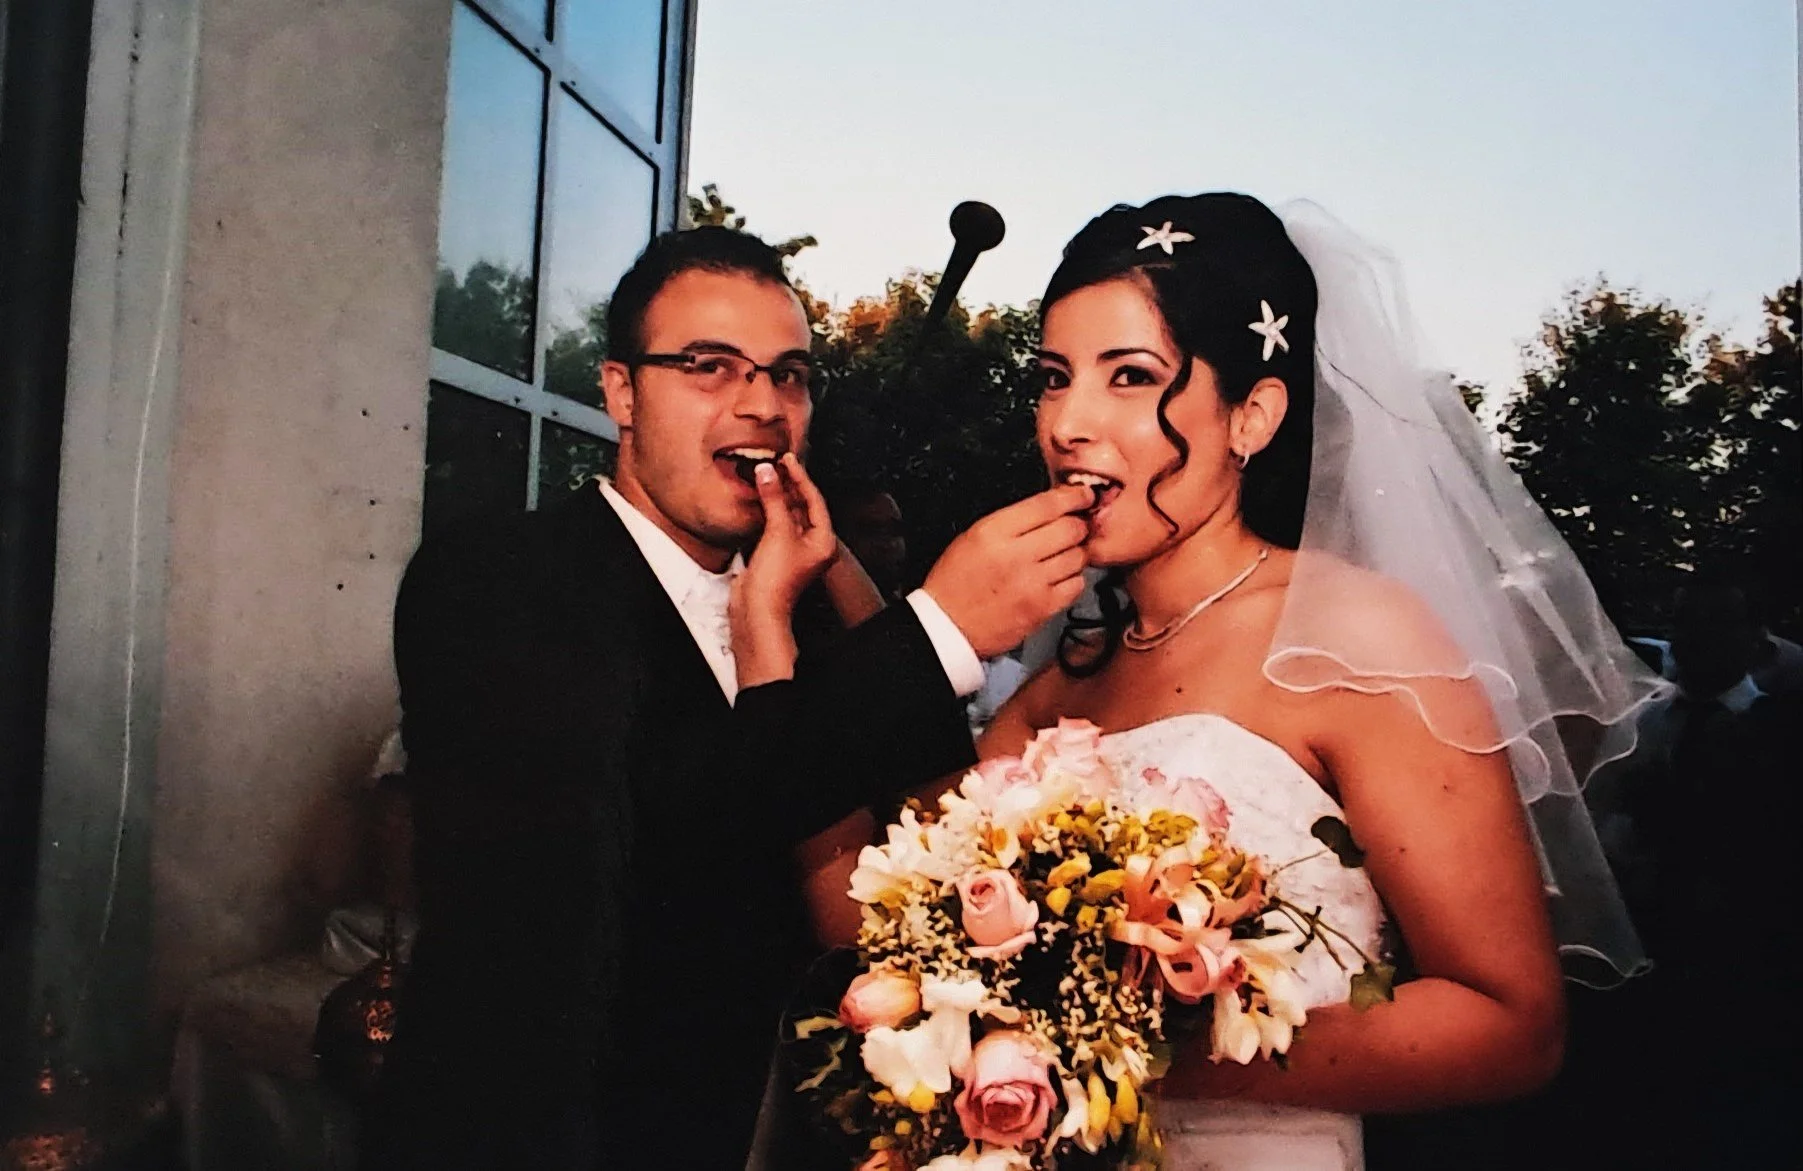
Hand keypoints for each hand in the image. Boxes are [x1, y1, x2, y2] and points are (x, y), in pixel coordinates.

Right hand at [730, 455, 835, 687]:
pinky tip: (760, 497)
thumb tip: (768, 472)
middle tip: (775, 463)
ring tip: (766, 474)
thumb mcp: (778, 531)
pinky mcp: (777, 554)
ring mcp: (795, 550)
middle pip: (803, 505)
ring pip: (789, 514)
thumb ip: (774, 498)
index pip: (814, 499)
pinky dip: (769, 509)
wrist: (757, 609)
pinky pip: (776, 524)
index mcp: (823, 540)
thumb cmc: (776, 580)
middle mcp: (813, 544)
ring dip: (777, 495)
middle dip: (789, 484)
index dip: (800, 477)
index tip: (787, 459)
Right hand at [920, 483, 1092, 658]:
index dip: (1074, 497)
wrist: (947, 626)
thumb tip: (1052, 507)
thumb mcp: (973, 536)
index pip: (1047, 505)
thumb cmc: (956, 582)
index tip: (1083, 496)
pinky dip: (1073, 579)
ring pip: (1078, 556)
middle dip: (1077, 525)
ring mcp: (1032, 584)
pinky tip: (1059, 578)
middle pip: (1070, 529)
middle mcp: (1015, 556)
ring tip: (1061, 556)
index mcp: (994, 532)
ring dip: (1076, 553)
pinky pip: (1076, 585)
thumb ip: (1012, 520)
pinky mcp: (1042, 609)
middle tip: (1074, 528)